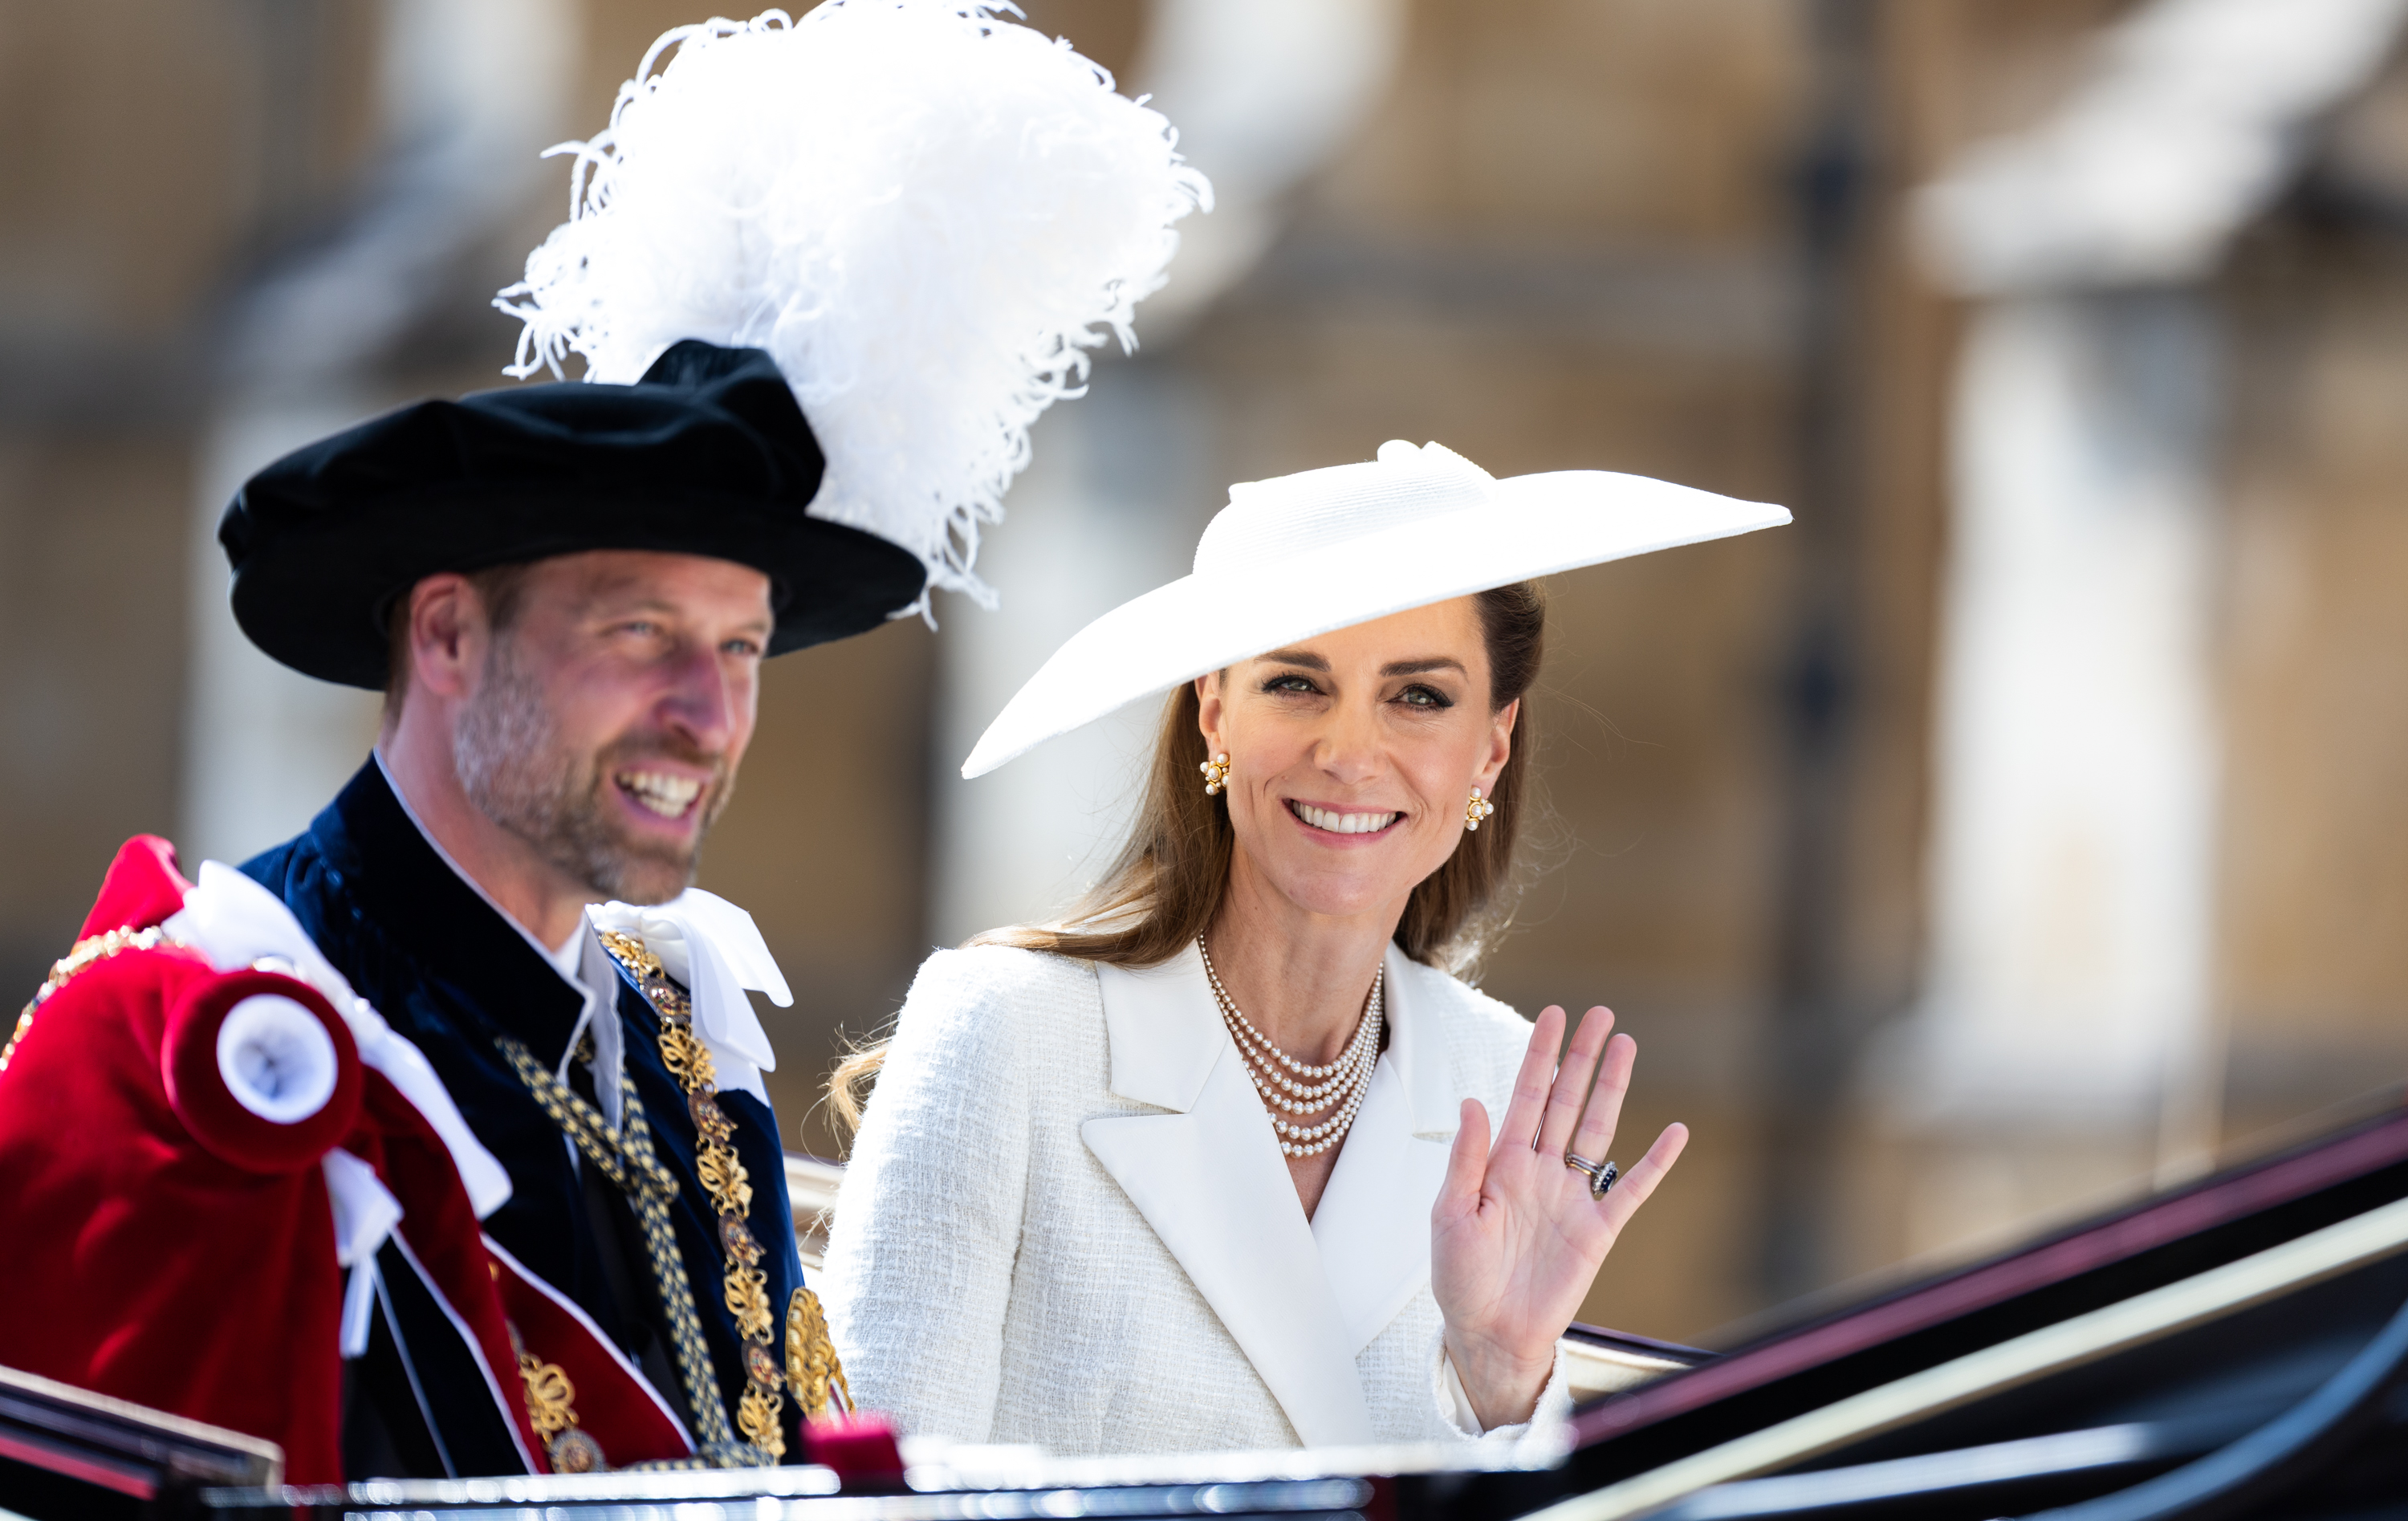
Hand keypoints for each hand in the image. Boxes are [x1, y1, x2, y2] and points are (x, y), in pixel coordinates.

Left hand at [1430, 1005, 1686, 1430]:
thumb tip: (1474, 1102)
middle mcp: (1539, 1170)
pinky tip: (1676, 1133)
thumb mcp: (1450, 1215)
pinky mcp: (1598, 1231)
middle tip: (1601, 1014)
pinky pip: (1631, 1189)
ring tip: (1627, 1045)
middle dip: (1582, 1058)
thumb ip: (1466, 1159)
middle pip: (1566, 1100)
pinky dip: (1655, 1162)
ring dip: (1613, 1089)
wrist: (1490, 1334)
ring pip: (1598, 1129)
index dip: (1541, 1055)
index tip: (1555, 1015)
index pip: (1526, 1095)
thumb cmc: (1459, 1277)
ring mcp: (1571, 1197)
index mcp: (1501, 1162)